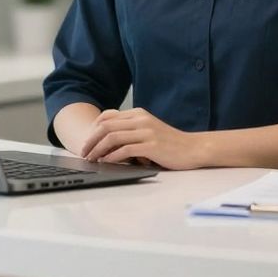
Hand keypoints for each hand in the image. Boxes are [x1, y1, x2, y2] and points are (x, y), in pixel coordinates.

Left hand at [79, 108, 205, 169]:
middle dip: (91, 140)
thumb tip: (108, 141)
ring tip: (92, 159)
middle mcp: (141, 120)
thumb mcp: (149, 131)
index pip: (108, 116)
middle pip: (106, 126)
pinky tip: (107, 162)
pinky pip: (125, 149)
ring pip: (112, 137)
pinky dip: (112, 156)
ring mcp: (146, 132)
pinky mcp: (151, 146)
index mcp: (139, 114)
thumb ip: (131, 131)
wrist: (193, 148)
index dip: (93, 129)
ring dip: (98, 149)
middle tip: (84, 152)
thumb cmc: (170, 143)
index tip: (87, 142)